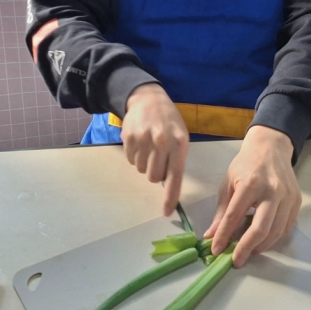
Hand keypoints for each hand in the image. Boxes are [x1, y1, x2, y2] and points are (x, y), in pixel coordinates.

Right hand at [121, 83, 189, 216]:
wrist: (148, 98)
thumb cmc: (168, 120)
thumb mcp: (180, 136)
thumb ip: (176, 159)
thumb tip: (169, 186)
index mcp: (179, 143)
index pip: (176, 176)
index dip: (170, 196)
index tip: (167, 211)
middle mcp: (162, 141)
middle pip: (154, 177)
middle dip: (155, 173)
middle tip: (157, 159)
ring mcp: (145, 139)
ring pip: (141, 170)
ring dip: (144, 163)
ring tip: (149, 147)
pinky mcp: (130, 137)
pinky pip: (131, 160)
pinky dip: (135, 156)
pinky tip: (140, 142)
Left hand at [204, 125, 299, 266]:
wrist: (271, 147)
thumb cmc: (246, 164)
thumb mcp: (228, 182)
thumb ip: (221, 211)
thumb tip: (211, 236)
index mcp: (250, 183)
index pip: (234, 216)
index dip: (224, 236)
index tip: (216, 250)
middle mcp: (272, 191)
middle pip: (260, 229)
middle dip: (246, 249)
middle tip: (236, 260)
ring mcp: (287, 196)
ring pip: (275, 232)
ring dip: (260, 246)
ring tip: (247, 251)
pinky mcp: (296, 201)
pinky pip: (286, 227)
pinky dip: (273, 238)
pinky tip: (262, 240)